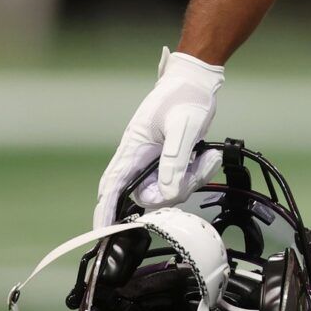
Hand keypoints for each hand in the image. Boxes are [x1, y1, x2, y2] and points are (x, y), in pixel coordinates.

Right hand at [93, 47, 225, 229]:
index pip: (113, 185)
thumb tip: (167, 191)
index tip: (102, 232)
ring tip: (207, 157)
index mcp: (134, 146)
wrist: (196, 78)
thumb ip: (174, 159)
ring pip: (164, 188)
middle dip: (168, 194)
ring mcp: (153, 158)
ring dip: (189, 181)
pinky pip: (177, 179)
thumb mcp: (184, 125)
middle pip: (142, 193)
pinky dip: (194, 174)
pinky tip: (207, 156)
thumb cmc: (186, 94)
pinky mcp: (168, 159)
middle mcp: (139, 155)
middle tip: (194, 172)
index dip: (105, 210)